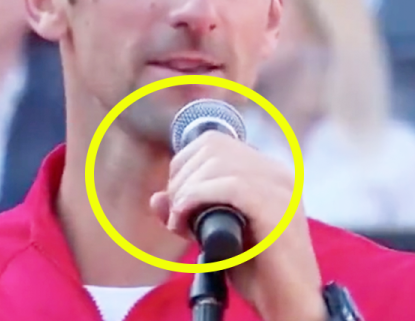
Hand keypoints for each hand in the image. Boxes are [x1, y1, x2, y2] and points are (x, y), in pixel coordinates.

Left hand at [149, 132, 327, 320]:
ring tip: (181, 222)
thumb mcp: (211, 233)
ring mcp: (281, 189)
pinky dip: (197, 199)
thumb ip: (187, 212)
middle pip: (212, 147)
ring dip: (186, 191)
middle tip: (177, 214)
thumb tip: (157, 199)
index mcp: (265, 172)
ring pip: (218, 163)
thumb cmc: (254, 268)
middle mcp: (277, 174)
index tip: (177, 199)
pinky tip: (186, 221)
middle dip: (181, 178)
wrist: (287, 303)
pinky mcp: (278, 209)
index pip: (213, 141)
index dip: (183, 165)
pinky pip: (230, 186)